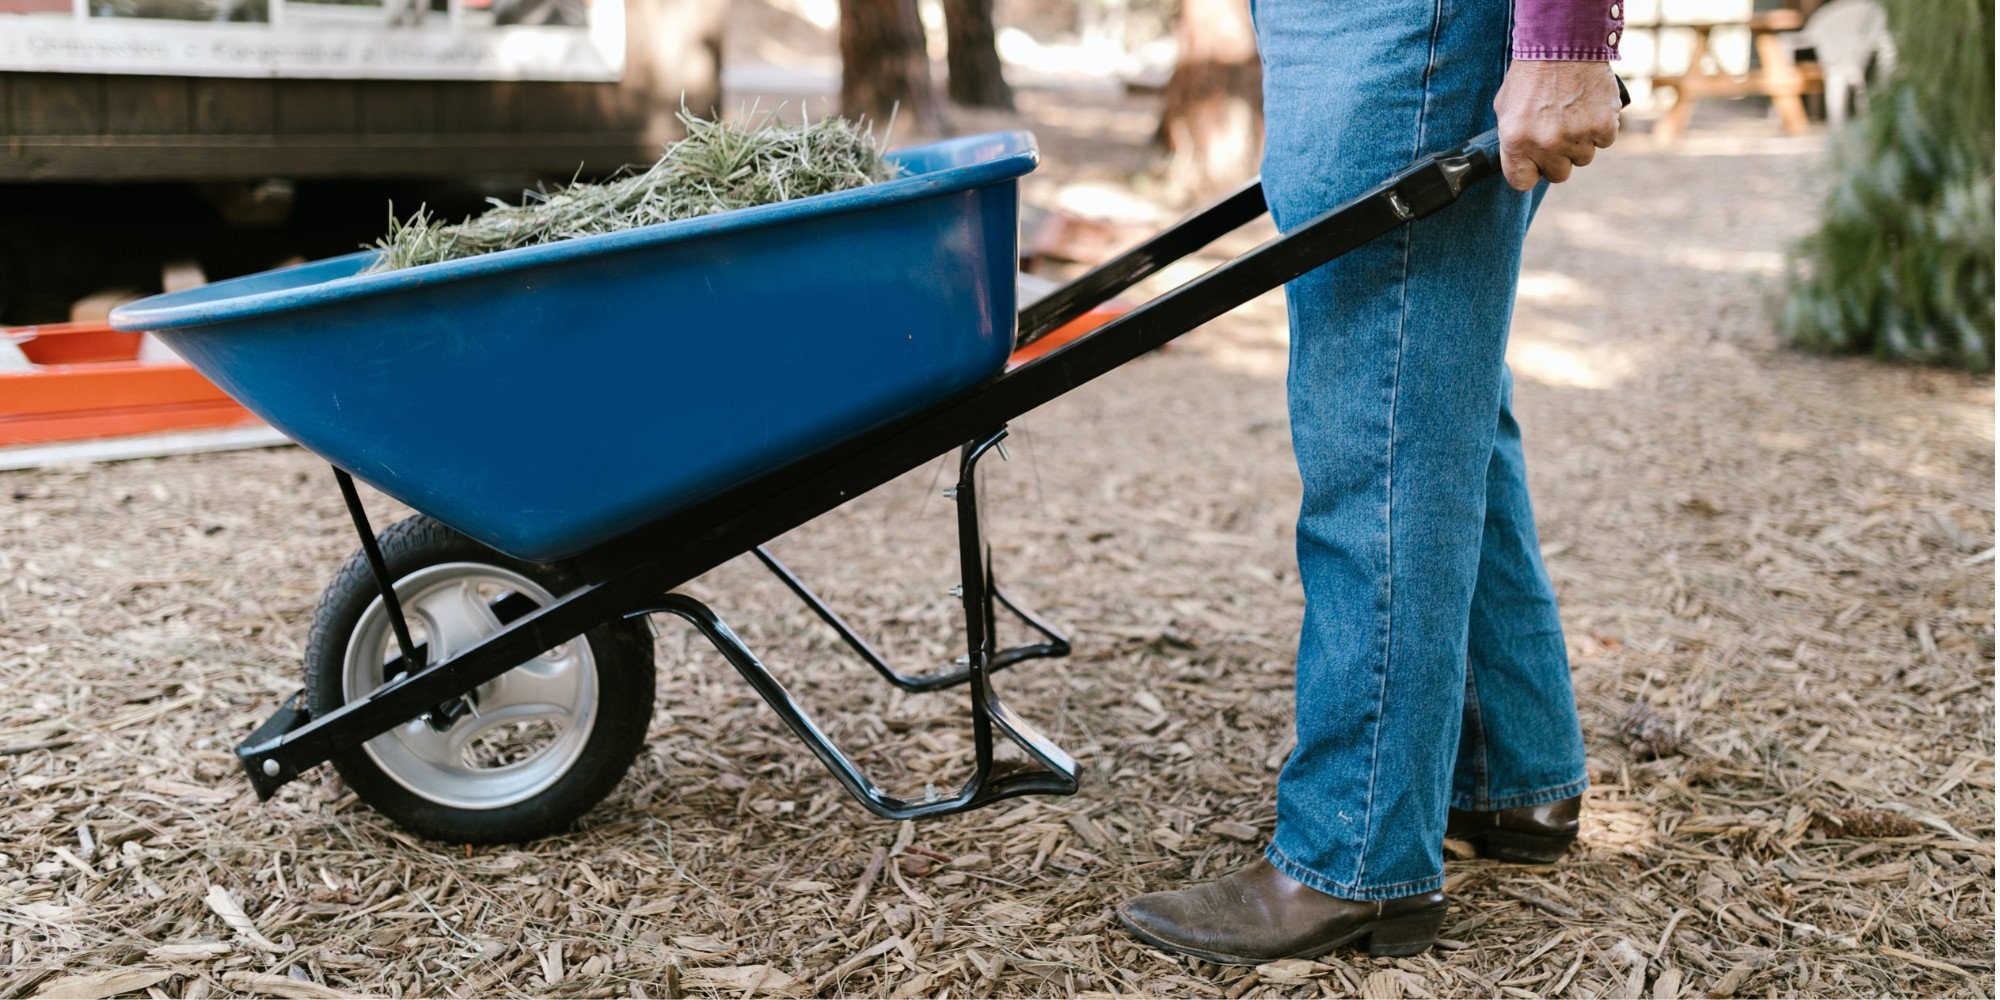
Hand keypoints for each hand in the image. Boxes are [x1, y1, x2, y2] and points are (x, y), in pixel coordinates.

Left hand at [1493, 61, 1621, 191]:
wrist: (1564, 43)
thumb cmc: (1531, 75)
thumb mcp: (1506, 109)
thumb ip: (1513, 140)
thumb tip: (1520, 161)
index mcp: (1516, 141)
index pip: (1522, 182)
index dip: (1530, 173)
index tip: (1535, 164)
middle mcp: (1546, 143)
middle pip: (1558, 175)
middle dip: (1558, 158)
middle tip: (1557, 135)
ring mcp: (1576, 135)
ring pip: (1583, 158)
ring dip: (1580, 142)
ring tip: (1573, 115)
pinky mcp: (1603, 125)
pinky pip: (1604, 141)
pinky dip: (1601, 128)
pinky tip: (1590, 109)